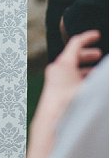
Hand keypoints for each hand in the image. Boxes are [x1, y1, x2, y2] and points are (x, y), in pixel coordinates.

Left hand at [25, 30, 102, 157]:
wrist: (52, 122)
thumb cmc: (72, 103)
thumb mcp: (93, 87)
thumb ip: (102, 79)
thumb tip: (105, 76)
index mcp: (64, 64)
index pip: (75, 43)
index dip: (88, 37)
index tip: (97, 35)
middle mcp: (56, 70)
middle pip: (72, 56)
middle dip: (87, 55)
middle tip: (98, 55)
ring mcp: (53, 81)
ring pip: (70, 70)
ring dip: (84, 69)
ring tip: (95, 73)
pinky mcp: (53, 93)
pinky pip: (67, 80)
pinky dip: (78, 79)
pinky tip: (87, 87)